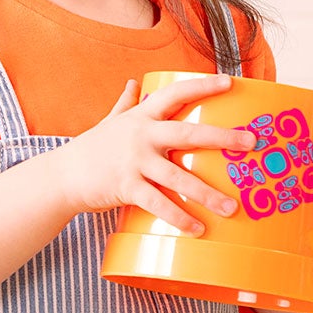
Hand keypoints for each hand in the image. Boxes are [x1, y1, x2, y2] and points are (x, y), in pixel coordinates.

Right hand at [47, 75, 248, 236]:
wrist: (62, 176)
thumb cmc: (91, 148)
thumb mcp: (109, 121)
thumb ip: (124, 103)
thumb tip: (133, 83)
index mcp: (141, 116)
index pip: (175, 94)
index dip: (203, 86)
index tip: (230, 82)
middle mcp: (141, 136)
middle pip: (188, 133)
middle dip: (222, 137)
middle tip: (250, 143)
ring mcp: (134, 162)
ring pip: (178, 177)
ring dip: (208, 194)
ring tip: (232, 208)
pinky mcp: (126, 187)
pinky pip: (158, 204)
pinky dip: (179, 218)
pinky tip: (198, 229)